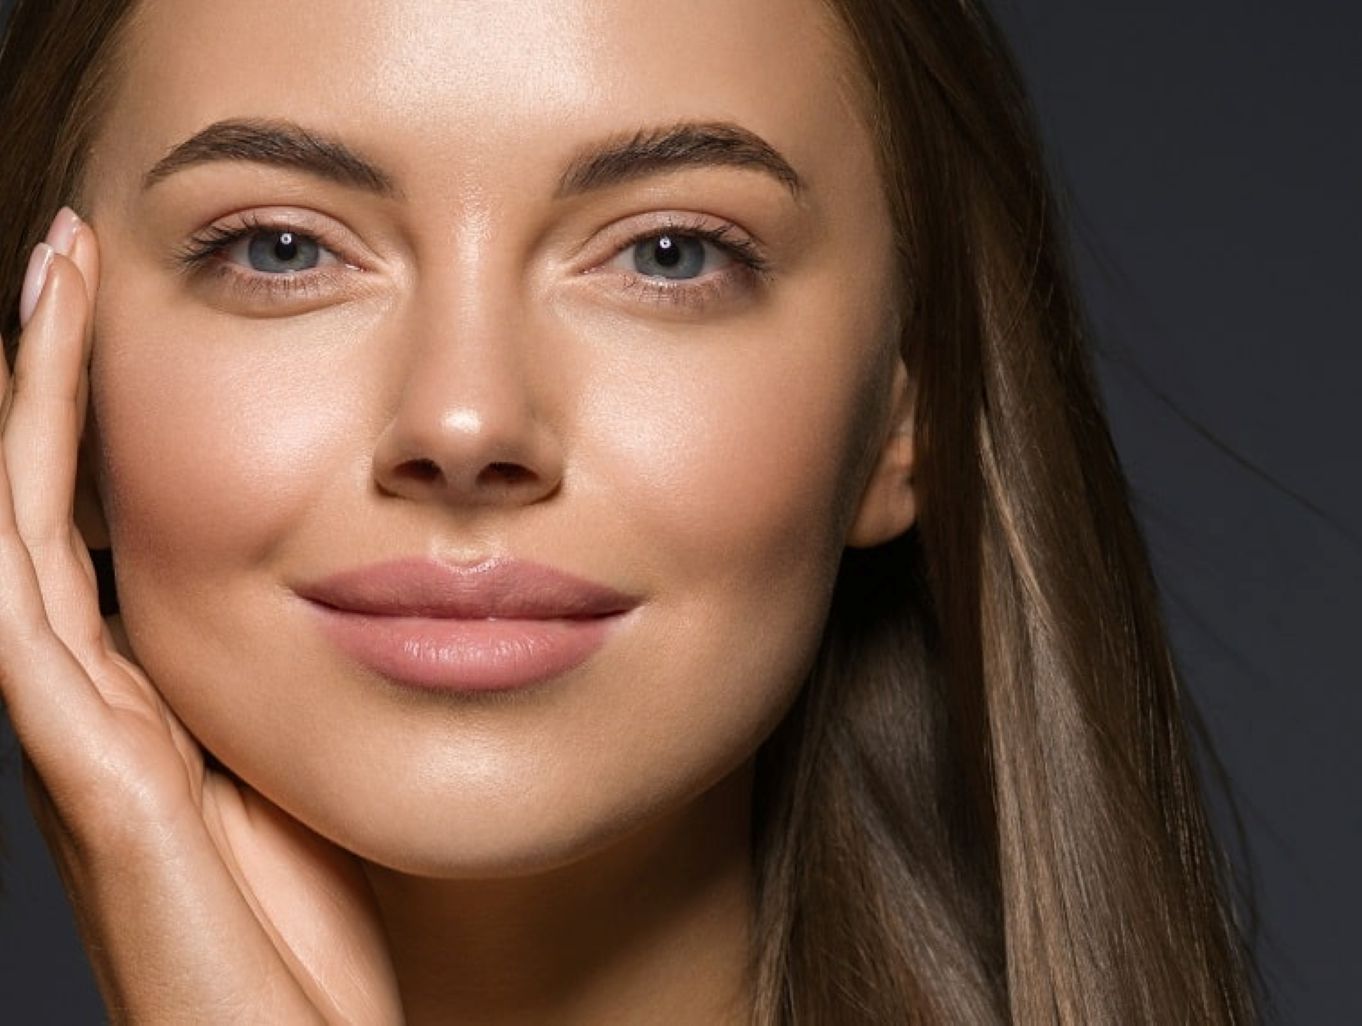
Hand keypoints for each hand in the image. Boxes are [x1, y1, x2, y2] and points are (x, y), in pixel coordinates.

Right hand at [0, 209, 402, 1023]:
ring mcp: (86, 745)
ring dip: (33, 408)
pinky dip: (26, 504)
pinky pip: (42, 617)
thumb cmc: (315, 946)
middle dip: (52, 380)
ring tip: (52, 282)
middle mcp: (100, 712)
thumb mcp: (312, 788)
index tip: (122, 306)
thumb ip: (291, 706)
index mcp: (152, 709)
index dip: (97, 423)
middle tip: (68, 256)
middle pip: (49, 512)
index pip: (105, 532)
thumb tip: (355, 614)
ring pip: (26, 540)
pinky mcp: (103, 782)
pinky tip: (35, 408)